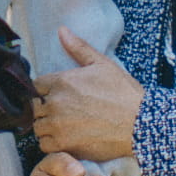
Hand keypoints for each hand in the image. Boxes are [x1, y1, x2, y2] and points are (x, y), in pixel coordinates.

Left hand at [32, 30, 145, 163]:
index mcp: (62, 81)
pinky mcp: (65, 145)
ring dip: (47, 127)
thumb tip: (62, 30)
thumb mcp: (103, 64)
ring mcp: (58, 125)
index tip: (55, 96)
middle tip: (62, 112)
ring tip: (64, 126)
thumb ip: (79, 48)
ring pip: (38, 127)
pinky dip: (51, 144)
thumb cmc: (124, 93)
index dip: (44, 91)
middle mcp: (56, 102)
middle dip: (45, 109)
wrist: (141, 124)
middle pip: (35, 107)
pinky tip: (65, 139)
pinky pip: (44, 145)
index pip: (35, 86)